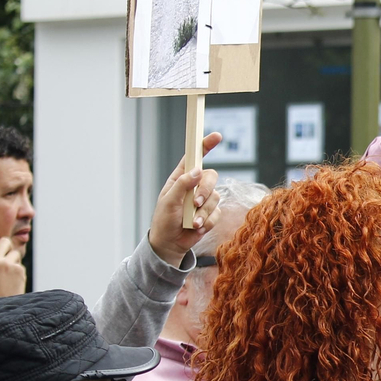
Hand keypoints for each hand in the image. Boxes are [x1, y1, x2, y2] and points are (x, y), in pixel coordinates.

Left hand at [148, 132, 222, 265]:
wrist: (170, 244)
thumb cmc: (164, 221)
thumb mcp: (168, 201)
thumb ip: (182, 185)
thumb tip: (197, 170)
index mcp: (182, 178)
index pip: (195, 157)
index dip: (205, 145)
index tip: (216, 136)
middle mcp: (195, 186)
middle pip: (211, 177)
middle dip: (205, 190)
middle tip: (195, 203)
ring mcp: (204, 200)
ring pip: (215, 197)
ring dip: (202, 212)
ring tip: (190, 222)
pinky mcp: (211, 214)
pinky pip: (217, 213)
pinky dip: (206, 222)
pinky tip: (195, 227)